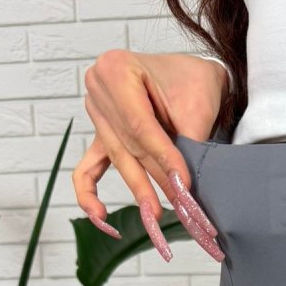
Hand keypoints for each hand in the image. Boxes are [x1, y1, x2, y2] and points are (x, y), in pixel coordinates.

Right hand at [73, 49, 228, 262]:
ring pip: (119, 158)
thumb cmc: (193, 80)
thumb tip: (181, 185)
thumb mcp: (196, 104)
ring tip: (154, 216)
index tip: (183, 183)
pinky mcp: (101, 135)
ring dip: (139, 189)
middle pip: (128, 144)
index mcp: (116, 69)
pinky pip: (89, 166)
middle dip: (154, 178)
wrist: (191, 75)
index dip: (162, 157)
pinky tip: (99, 215)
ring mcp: (97, 113)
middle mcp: (99, 89)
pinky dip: (90, 192)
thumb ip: (186, 142)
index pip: (140, 125)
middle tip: (178, 206)